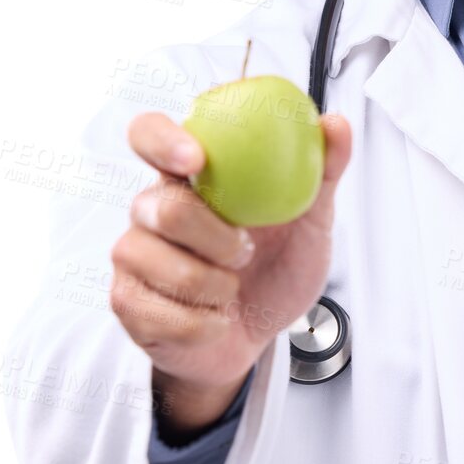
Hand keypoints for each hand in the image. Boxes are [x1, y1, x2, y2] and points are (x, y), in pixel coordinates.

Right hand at [110, 108, 351, 418]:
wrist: (258, 339)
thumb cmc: (274, 270)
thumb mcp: (310, 223)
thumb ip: (322, 172)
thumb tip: (336, 124)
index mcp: (188, 177)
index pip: (150, 134)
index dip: (163, 140)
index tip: (196, 159)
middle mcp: (151, 208)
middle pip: (163, 207)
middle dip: (216, 237)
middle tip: (246, 251)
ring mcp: (133, 255)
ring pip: (163, 263)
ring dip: (215, 286)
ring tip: (233, 288)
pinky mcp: (127, 302)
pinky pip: (163, 312)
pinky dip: (206, 321)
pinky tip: (217, 319)